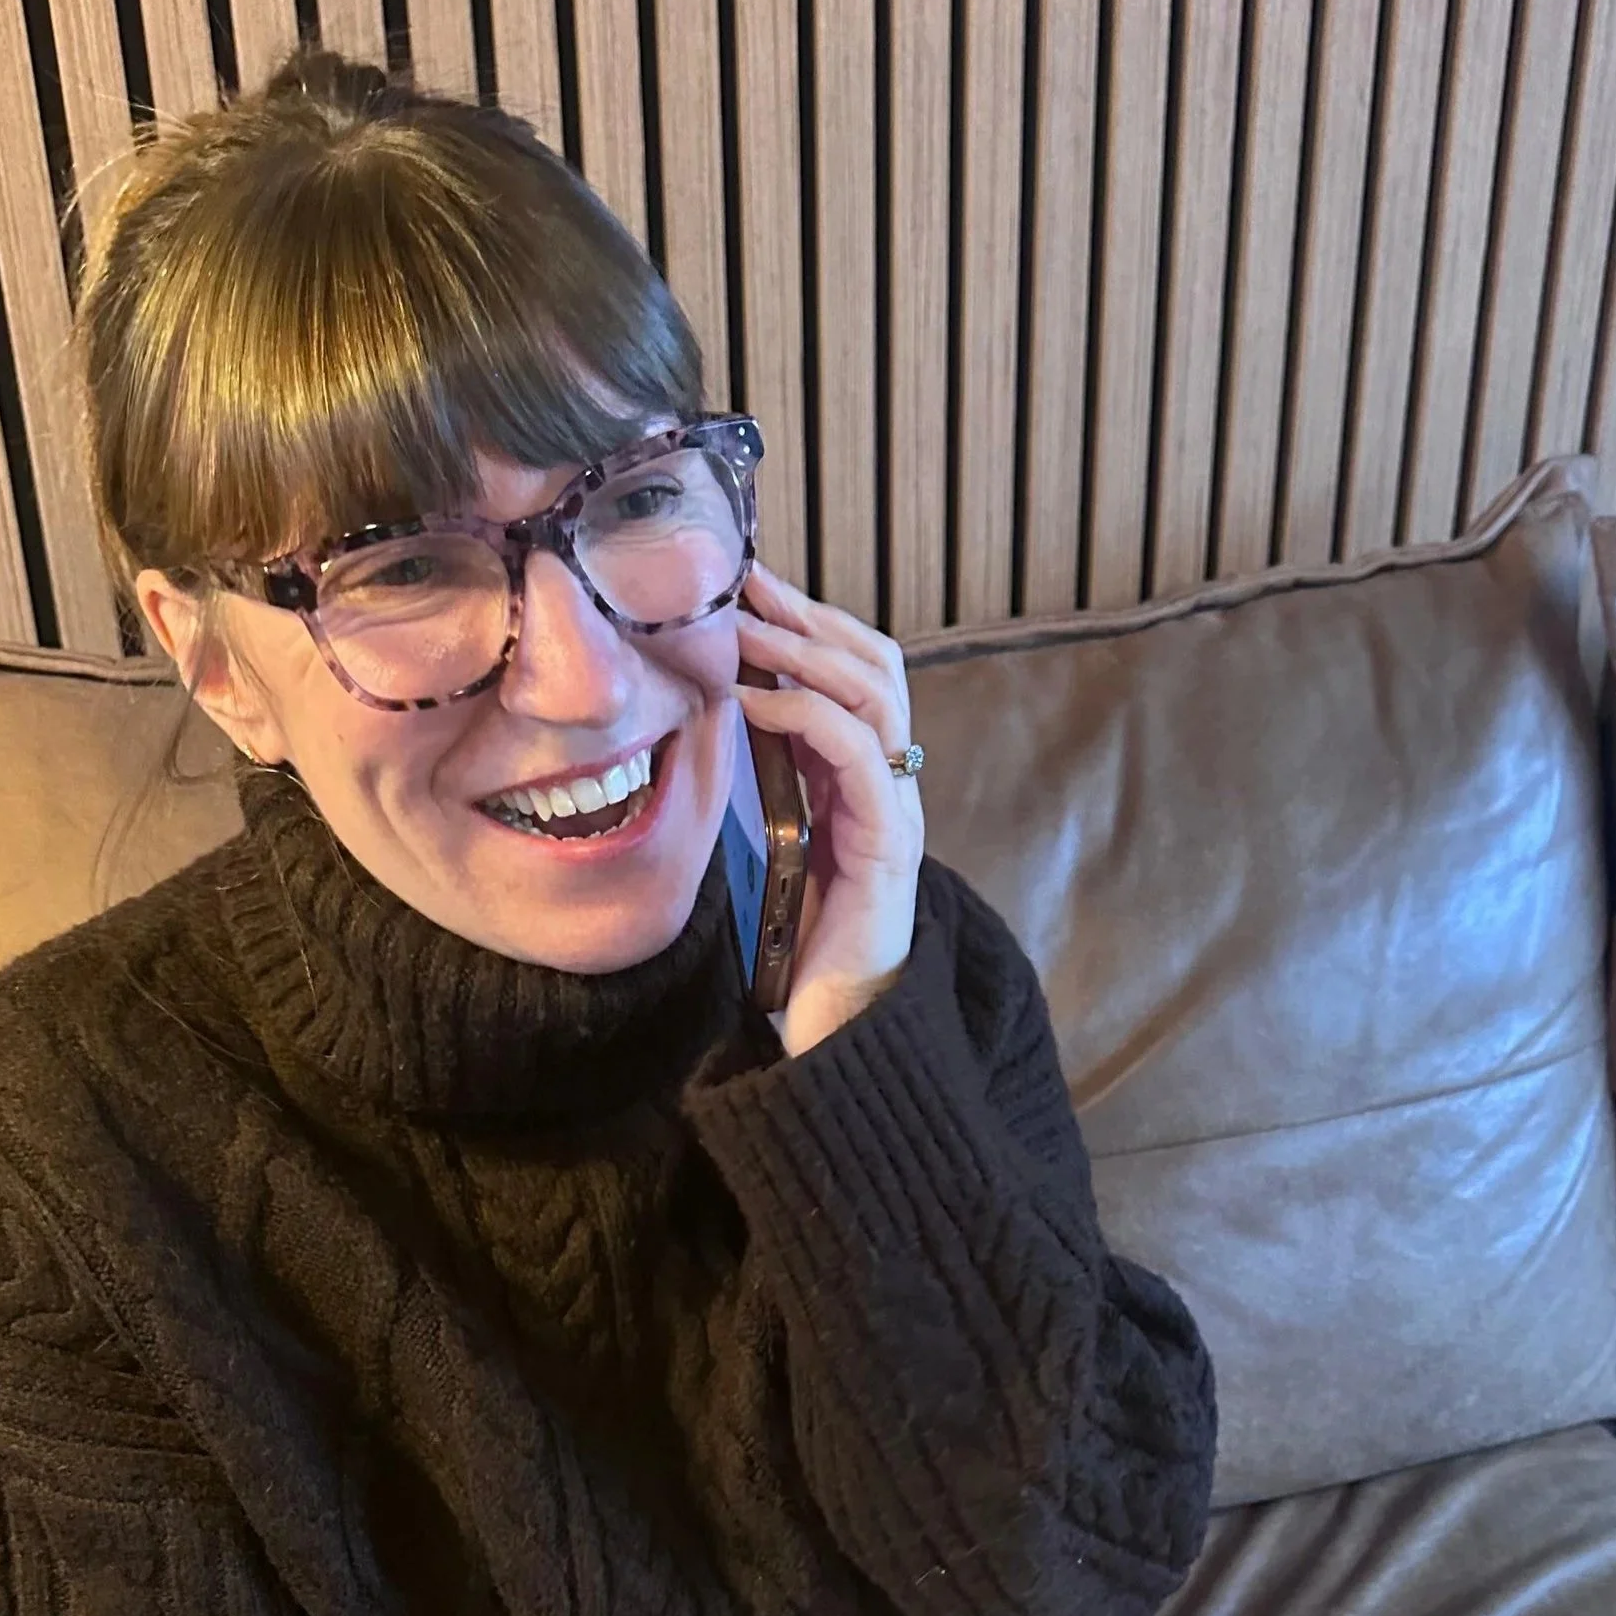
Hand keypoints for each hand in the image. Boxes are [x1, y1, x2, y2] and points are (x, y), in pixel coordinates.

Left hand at [731, 562, 923, 1056]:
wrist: (832, 1033)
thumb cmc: (798, 949)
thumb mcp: (774, 841)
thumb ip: (769, 782)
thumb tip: (719, 714)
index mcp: (865, 781)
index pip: (856, 673)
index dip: (808, 622)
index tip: (746, 588)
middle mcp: (892, 785)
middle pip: (878, 663)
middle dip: (811, 615)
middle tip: (746, 583)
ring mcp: (897, 811)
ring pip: (876, 693)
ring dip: (805, 648)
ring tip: (743, 627)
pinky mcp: (887, 844)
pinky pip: (857, 751)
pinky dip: (804, 711)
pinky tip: (752, 698)